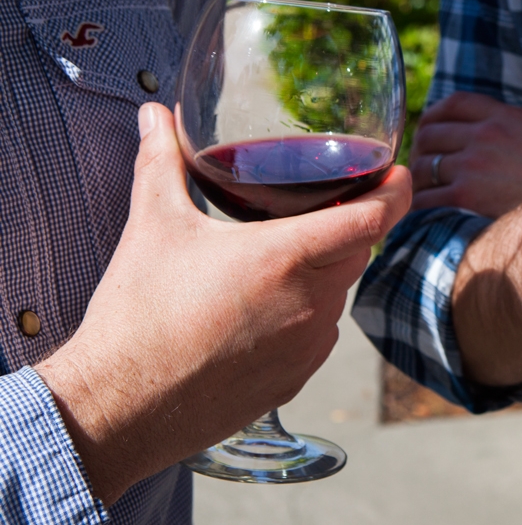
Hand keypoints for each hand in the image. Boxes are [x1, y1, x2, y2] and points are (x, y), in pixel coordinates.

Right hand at [34, 103, 411, 504]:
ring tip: (273, 262)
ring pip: (338, 292)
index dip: (396, 190)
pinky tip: (261, 311)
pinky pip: (319, 334)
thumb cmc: (138, 316)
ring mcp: (309, 346)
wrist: (119, 407)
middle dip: (348, 225)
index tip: (399, 174)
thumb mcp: (153, 226)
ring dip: (322, 272)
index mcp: (286, 257)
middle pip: (358, 249)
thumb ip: (161, 162)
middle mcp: (311, 302)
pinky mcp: (297, 380)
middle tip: (319, 207)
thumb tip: (154, 117)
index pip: (374, 217)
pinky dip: (305, 314)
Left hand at [411, 92, 521, 217]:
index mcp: (504, 116)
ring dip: (418, 178)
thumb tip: (477, 129)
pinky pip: (427, 196)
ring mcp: (473, 164)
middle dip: (421, 149)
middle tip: (423, 165)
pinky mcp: (466, 195)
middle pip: (430, 133)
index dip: (434, 116)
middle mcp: (485, 134)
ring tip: (423, 189)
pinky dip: (419, 203)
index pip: (454, 103)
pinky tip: (425, 211)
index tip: (430, 129)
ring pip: (423, 165)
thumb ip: (506, 125)